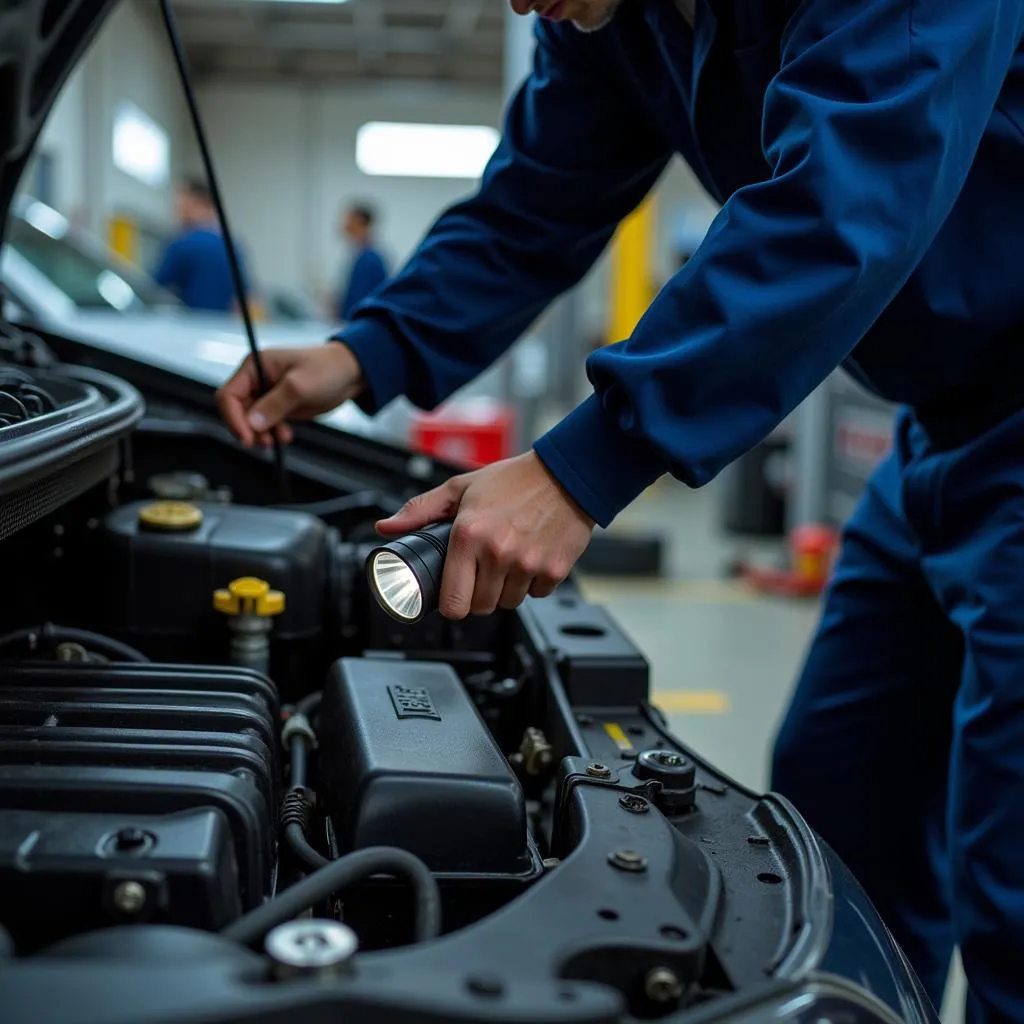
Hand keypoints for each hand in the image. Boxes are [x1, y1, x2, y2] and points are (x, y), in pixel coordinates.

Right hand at [216, 343, 364, 448]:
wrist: (350, 373)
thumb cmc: (327, 369)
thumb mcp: (300, 386)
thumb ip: (275, 404)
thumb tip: (253, 423)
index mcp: (254, 366)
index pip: (229, 395)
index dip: (233, 418)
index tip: (247, 438)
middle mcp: (256, 380)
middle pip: (236, 411)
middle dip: (248, 429)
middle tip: (266, 442)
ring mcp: (267, 394)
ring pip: (251, 421)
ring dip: (262, 434)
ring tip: (281, 438)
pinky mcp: (278, 407)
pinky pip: (266, 425)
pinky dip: (273, 433)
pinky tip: (286, 436)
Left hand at [377, 452, 595, 618]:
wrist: (567, 473)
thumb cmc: (515, 480)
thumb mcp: (461, 487)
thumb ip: (421, 510)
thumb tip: (387, 526)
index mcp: (469, 535)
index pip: (453, 602)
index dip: (452, 603)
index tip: (455, 594)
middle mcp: (498, 553)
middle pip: (481, 608)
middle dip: (479, 594)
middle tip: (484, 570)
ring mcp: (527, 564)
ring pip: (509, 603)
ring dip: (506, 589)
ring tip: (510, 558)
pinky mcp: (554, 570)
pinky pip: (536, 595)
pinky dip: (532, 583)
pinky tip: (531, 557)